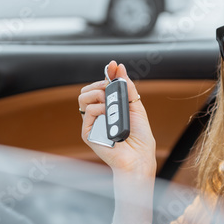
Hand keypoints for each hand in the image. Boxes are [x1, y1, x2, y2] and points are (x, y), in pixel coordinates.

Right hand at [78, 60, 156, 178]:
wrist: (140, 158)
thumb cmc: (140, 138)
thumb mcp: (136, 107)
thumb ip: (127, 88)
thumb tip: (119, 68)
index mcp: (108, 109)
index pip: (100, 87)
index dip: (106, 75)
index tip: (113, 66)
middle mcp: (98, 115)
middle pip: (87, 90)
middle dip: (100, 84)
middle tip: (111, 88)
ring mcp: (93, 123)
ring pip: (83, 98)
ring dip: (98, 94)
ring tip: (111, 104)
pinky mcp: (88, 133)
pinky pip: (88, 111)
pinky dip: (100, 109)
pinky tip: (109, 116)